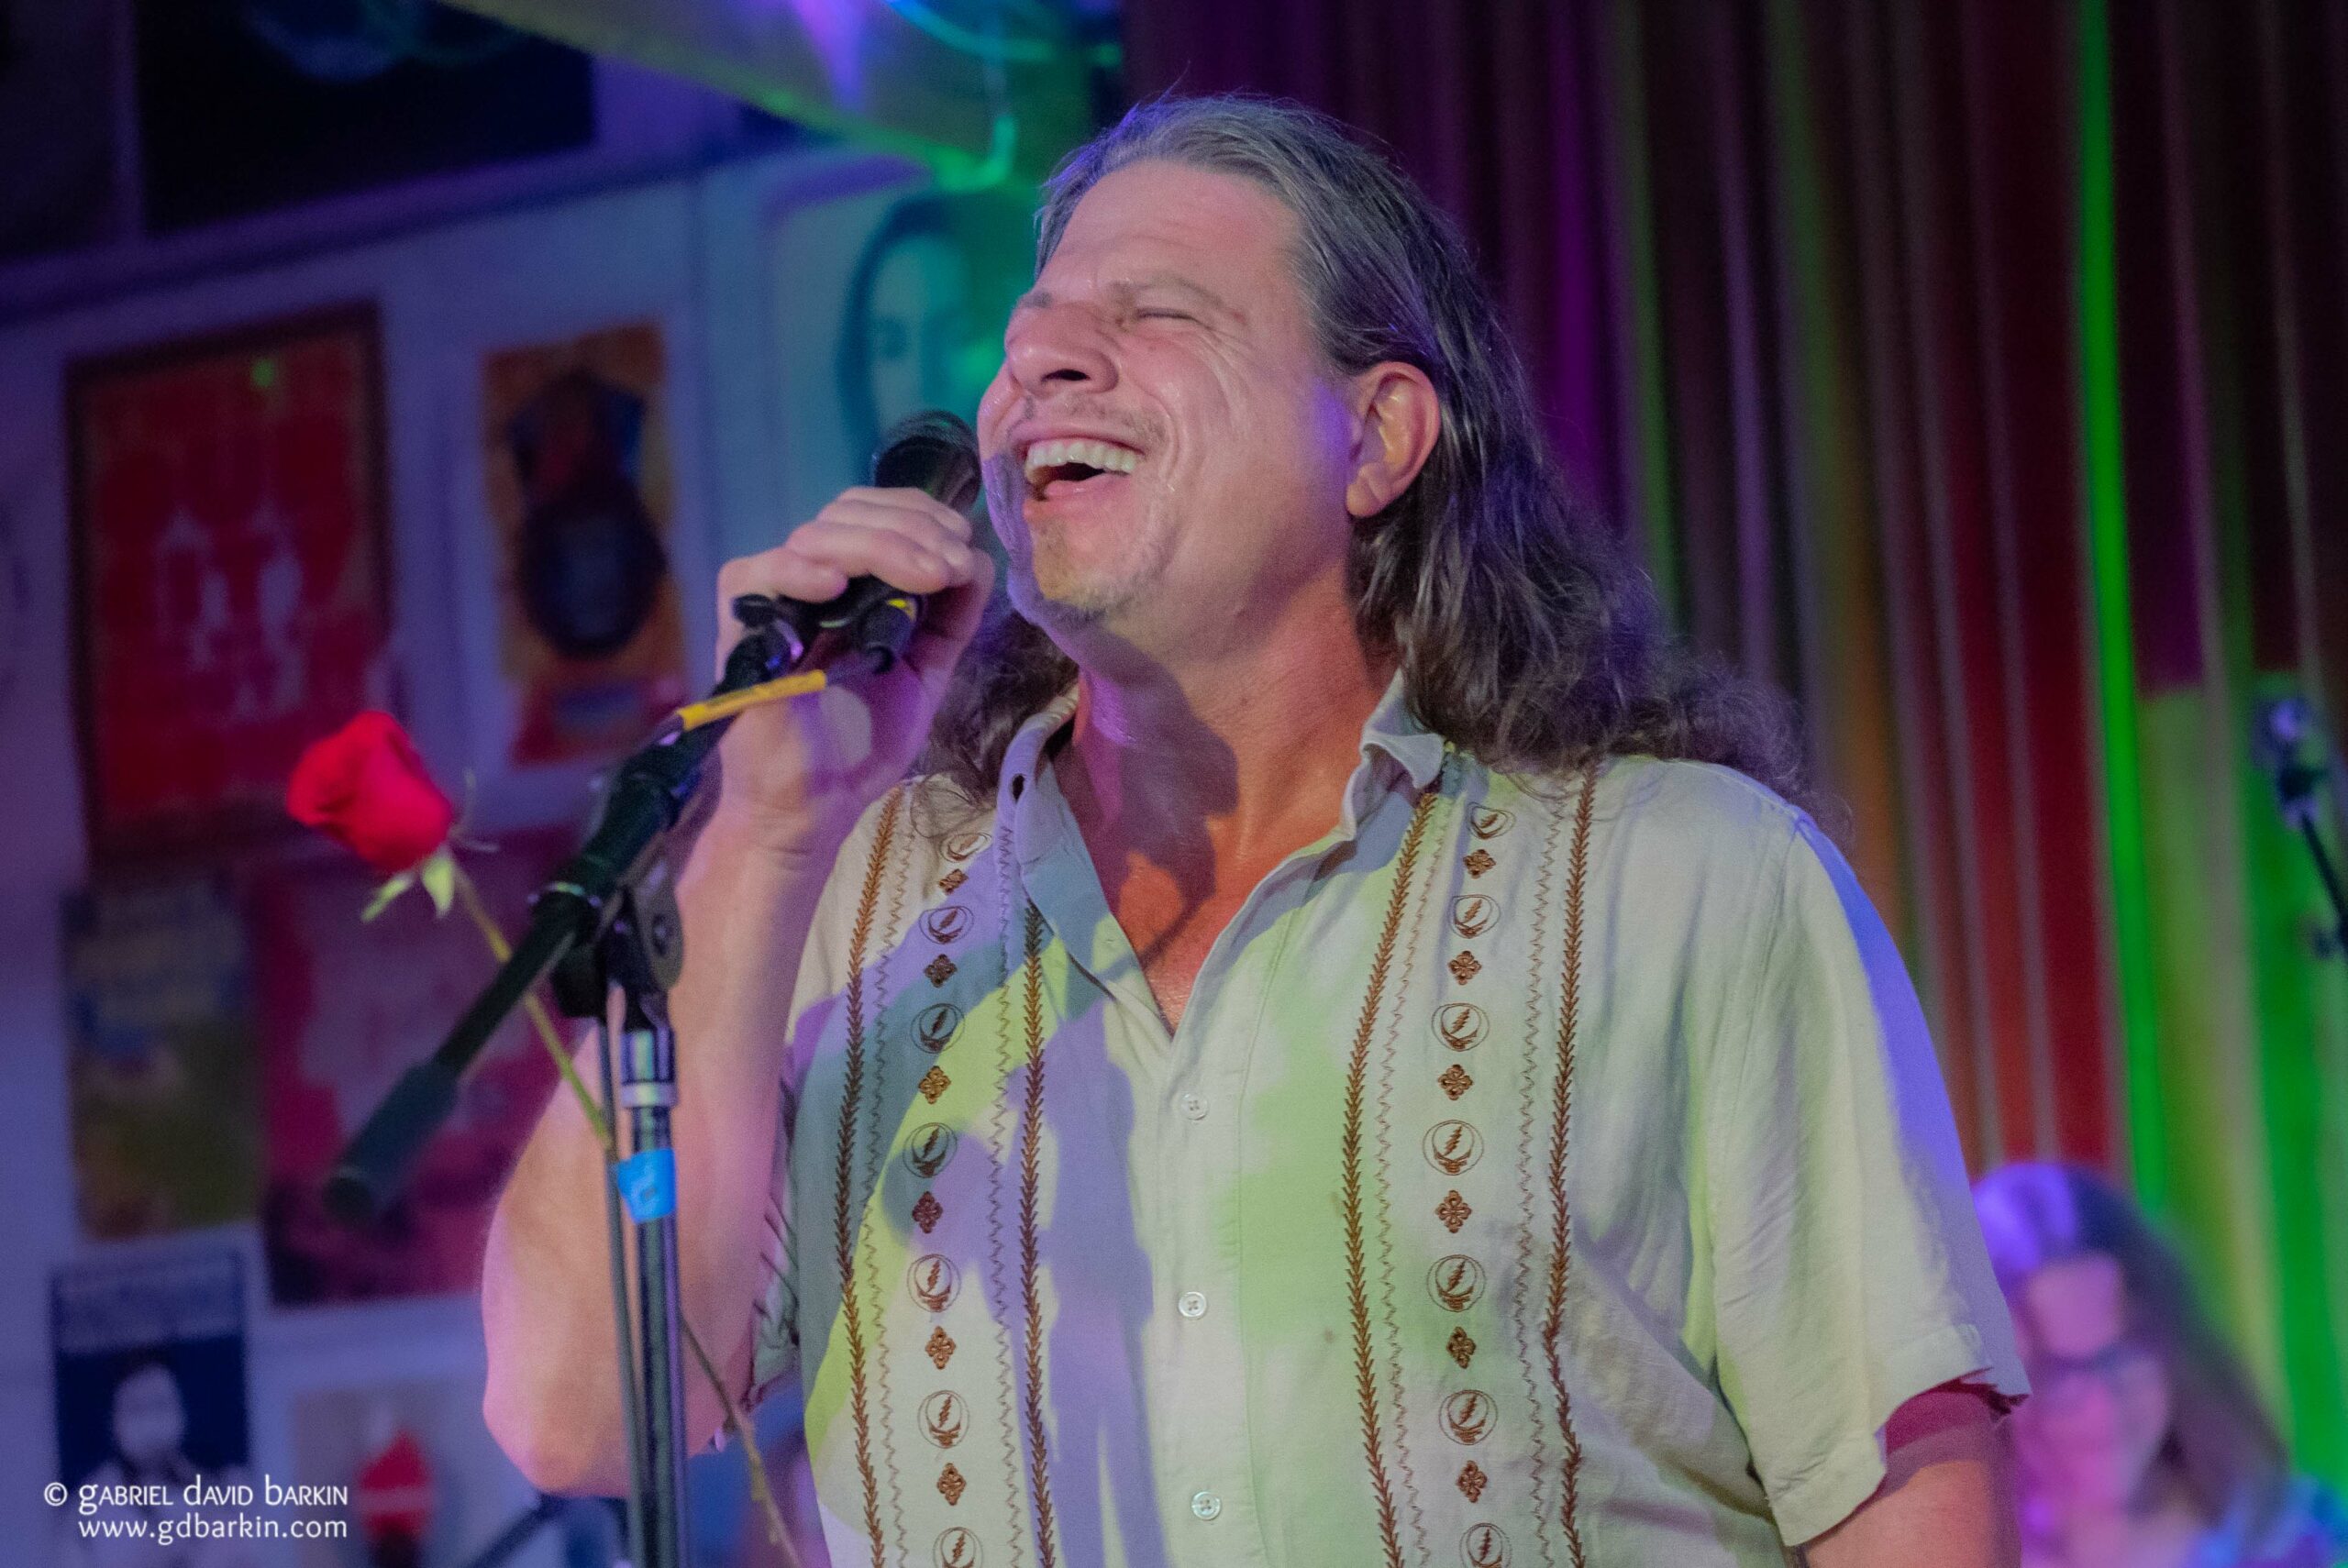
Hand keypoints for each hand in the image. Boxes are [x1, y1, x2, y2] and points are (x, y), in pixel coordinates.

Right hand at [708, 487, 994, 855]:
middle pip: (848, 512)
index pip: (873, 513)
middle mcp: (806, 581)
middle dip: (912, 528)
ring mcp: (771, 602)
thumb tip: (977, 559)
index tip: (962, 546)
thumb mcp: (925, 672)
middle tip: (952, 565)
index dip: (920, 515)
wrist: (813, 809)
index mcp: (848, 584)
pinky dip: (797, 570)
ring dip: (881, 546)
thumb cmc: (859, 743)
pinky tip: (837, 587)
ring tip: (928, 577)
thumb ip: (951, 619)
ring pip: (815, 536)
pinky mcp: (738, 630)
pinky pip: (754, 575)